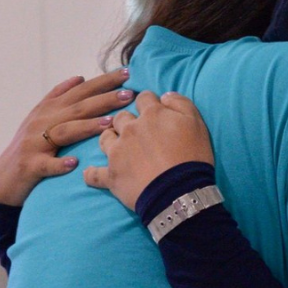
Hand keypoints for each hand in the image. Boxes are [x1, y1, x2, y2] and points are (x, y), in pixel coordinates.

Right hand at [0, 68, 132, 205]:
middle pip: (77, 107)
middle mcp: (42, 122)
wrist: (4, 179)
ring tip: (109, 123)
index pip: (80, 91)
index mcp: (49, 109)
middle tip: (129, 94)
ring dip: (86, 126)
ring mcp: (34, 143)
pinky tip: (74, 163)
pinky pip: (46, 164)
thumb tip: (80, 78)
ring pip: (64, 132)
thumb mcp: (41, 118)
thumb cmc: (30, 147)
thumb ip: (59, 96)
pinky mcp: (30, 166)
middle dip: (104, 99)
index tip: (127, 73)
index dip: (103, 81)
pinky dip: (59, 164)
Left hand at [85, 91, 212, 209]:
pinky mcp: (111, 175)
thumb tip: (165, 96)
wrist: (179, 192)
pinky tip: (90, 172)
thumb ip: (180, 103)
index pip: (144, 97)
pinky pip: (94, 174)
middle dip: (128, 120)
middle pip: (121, 116)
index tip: (155, 110)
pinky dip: (92, 174)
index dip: (149, 103)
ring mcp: (117, 152)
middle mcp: (130, 129)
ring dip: (110, 138)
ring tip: (117, 145)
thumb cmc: (191, 156)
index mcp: (151, 115)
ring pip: (104, 138)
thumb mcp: (196, 123)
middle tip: (138, 131)